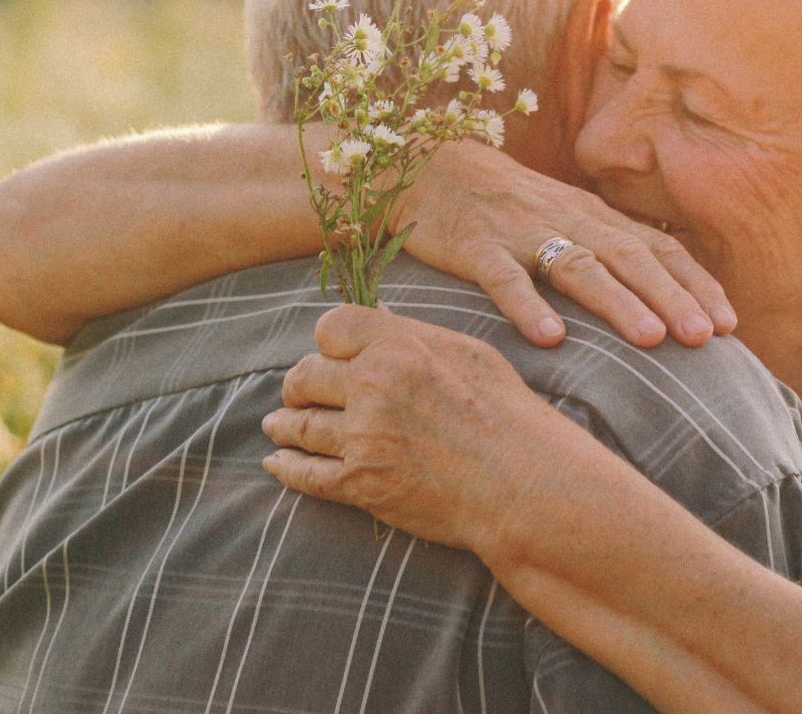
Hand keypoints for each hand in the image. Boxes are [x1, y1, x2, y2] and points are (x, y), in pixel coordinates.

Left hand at [262, 304, 563, 553]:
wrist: (524, 482)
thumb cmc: (507, 413)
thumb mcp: (467, 354)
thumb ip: (414, 336)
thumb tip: (380, 319)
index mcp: (399, 345)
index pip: (330, 328)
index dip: (326, 342)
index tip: (329, 354)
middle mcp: (373, 385)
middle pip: (305, 375)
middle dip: (300, 384)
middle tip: (298, 393)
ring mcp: (363, 436)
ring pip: (301, 425)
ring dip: (284, 425)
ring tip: (277, 425)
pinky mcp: (361, 484)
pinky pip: (306, 474)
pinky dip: (286, 469)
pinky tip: (278, 464)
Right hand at [392, 141, 735, 347]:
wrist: (431, 167)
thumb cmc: (509, 206)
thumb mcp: (566, 220)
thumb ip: (608, 251)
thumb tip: (665, 302)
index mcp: (594, 217)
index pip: (656, 247)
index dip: (694, 283)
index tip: (730, 324)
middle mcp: (567, 220)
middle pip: (629, 257)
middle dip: (671, 296)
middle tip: (706, 337)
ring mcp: (521, 233)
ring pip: (577, 265)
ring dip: (617, 301)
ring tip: (651, 339)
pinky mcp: (474, 247)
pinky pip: (503, 276)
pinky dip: (527, 305)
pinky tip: (549, 338)